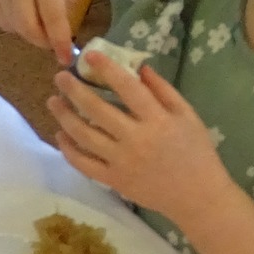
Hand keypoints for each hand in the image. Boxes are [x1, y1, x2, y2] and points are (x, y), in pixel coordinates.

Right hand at [0, 0, 85, 62]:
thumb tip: (65, 27)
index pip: (52, 16)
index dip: (60, 40)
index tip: (67, 58)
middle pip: (28, 26)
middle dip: (43, 41)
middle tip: (55, 43)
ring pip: (14, 26)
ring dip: (31, 33)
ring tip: (43, 24)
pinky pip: (2, 20)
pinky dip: (16, 25)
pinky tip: (27, 14)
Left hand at [49, 54, 230, 220]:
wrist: (199, 198)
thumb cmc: (196, 152)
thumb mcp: (188, 117)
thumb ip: (163, 91)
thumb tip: (138, 67)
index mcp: (158, 121)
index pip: (128, 88)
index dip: (107, 69)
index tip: (89, 55)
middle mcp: (136, 140)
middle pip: (96, 110)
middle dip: (73, 90)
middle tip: (60, 76)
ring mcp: (122, 161)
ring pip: (83, 135)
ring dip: (64, 116)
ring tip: (53, 101)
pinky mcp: (114, 180)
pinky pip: (83, 163)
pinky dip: (67, 149)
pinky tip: (60, 135)